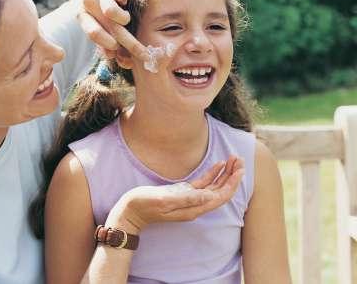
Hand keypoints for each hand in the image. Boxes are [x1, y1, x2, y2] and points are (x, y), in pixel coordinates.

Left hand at [78, 0, 148, 61]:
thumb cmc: (104, 6)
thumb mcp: (104, 24)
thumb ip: (111, 44)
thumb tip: (124, 64)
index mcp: (83, 16)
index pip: (93, 34)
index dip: (107, 44)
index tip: (119, 52)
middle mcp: (87, 3)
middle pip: (109, 27)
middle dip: (129, 43)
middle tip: (144, 54)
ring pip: (111, 11)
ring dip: (123, 18)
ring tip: (126, 18)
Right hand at [106, 156, 243, 232]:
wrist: (130, 212)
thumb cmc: (144, 206)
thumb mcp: (164, 201)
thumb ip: (186, 199)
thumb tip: (209, 196)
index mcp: (194, 208)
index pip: (220, 196)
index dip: (232, 183)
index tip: (240, 169)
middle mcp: (195, 205)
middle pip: (221, 190)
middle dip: (232, 176)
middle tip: (240, 159)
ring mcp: (190, 198)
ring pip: (214, 186)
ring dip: (225, 173)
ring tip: (234, 159)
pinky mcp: (183, 192)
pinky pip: (203, 183)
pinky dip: (213, 173)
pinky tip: (219, 164)